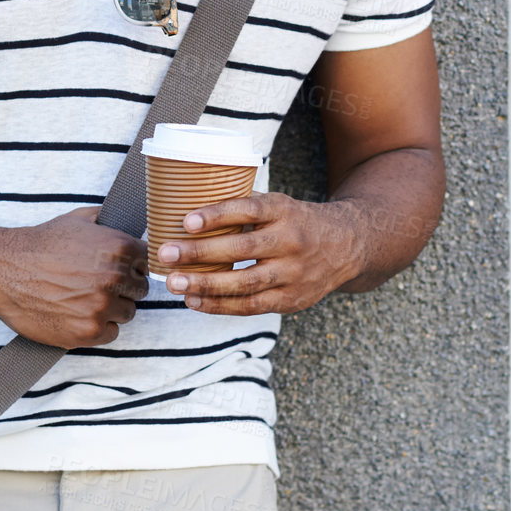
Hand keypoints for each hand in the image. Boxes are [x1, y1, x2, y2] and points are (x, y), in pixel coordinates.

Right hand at [0, 207, 148, 347]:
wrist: (5, 270)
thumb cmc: (41, 244)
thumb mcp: (78, 220)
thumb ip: (110, 222)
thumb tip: (129, 222)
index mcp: (119, 248)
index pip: (148, 263)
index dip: (132, 266)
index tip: (117, 269)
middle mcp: (114, 278)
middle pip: (139, 291)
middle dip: (123, 288)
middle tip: (97, 285)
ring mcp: (102, 306)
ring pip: (127, 313)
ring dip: (112, 309)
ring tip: (85, 298)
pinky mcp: (89, 331)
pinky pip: (111, 333)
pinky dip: (98, 327)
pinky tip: (79, 313)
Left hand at [158, 192, 366, 315]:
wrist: (345, 246)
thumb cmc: (295, 221)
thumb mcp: (277, 204)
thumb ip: (242, 206)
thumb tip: (189, 206)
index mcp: (284, 210)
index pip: (248, 210)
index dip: (217, 215)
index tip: (187, 221)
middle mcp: (291, 241)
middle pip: (242, 250)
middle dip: (199, 253)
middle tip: (165, 254)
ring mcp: (293, 273)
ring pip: (245, 283)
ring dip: (205, 284)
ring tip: (174, 283)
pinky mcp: (291, 299)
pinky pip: (251, 306)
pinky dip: (219, 305)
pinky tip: (194, 300)